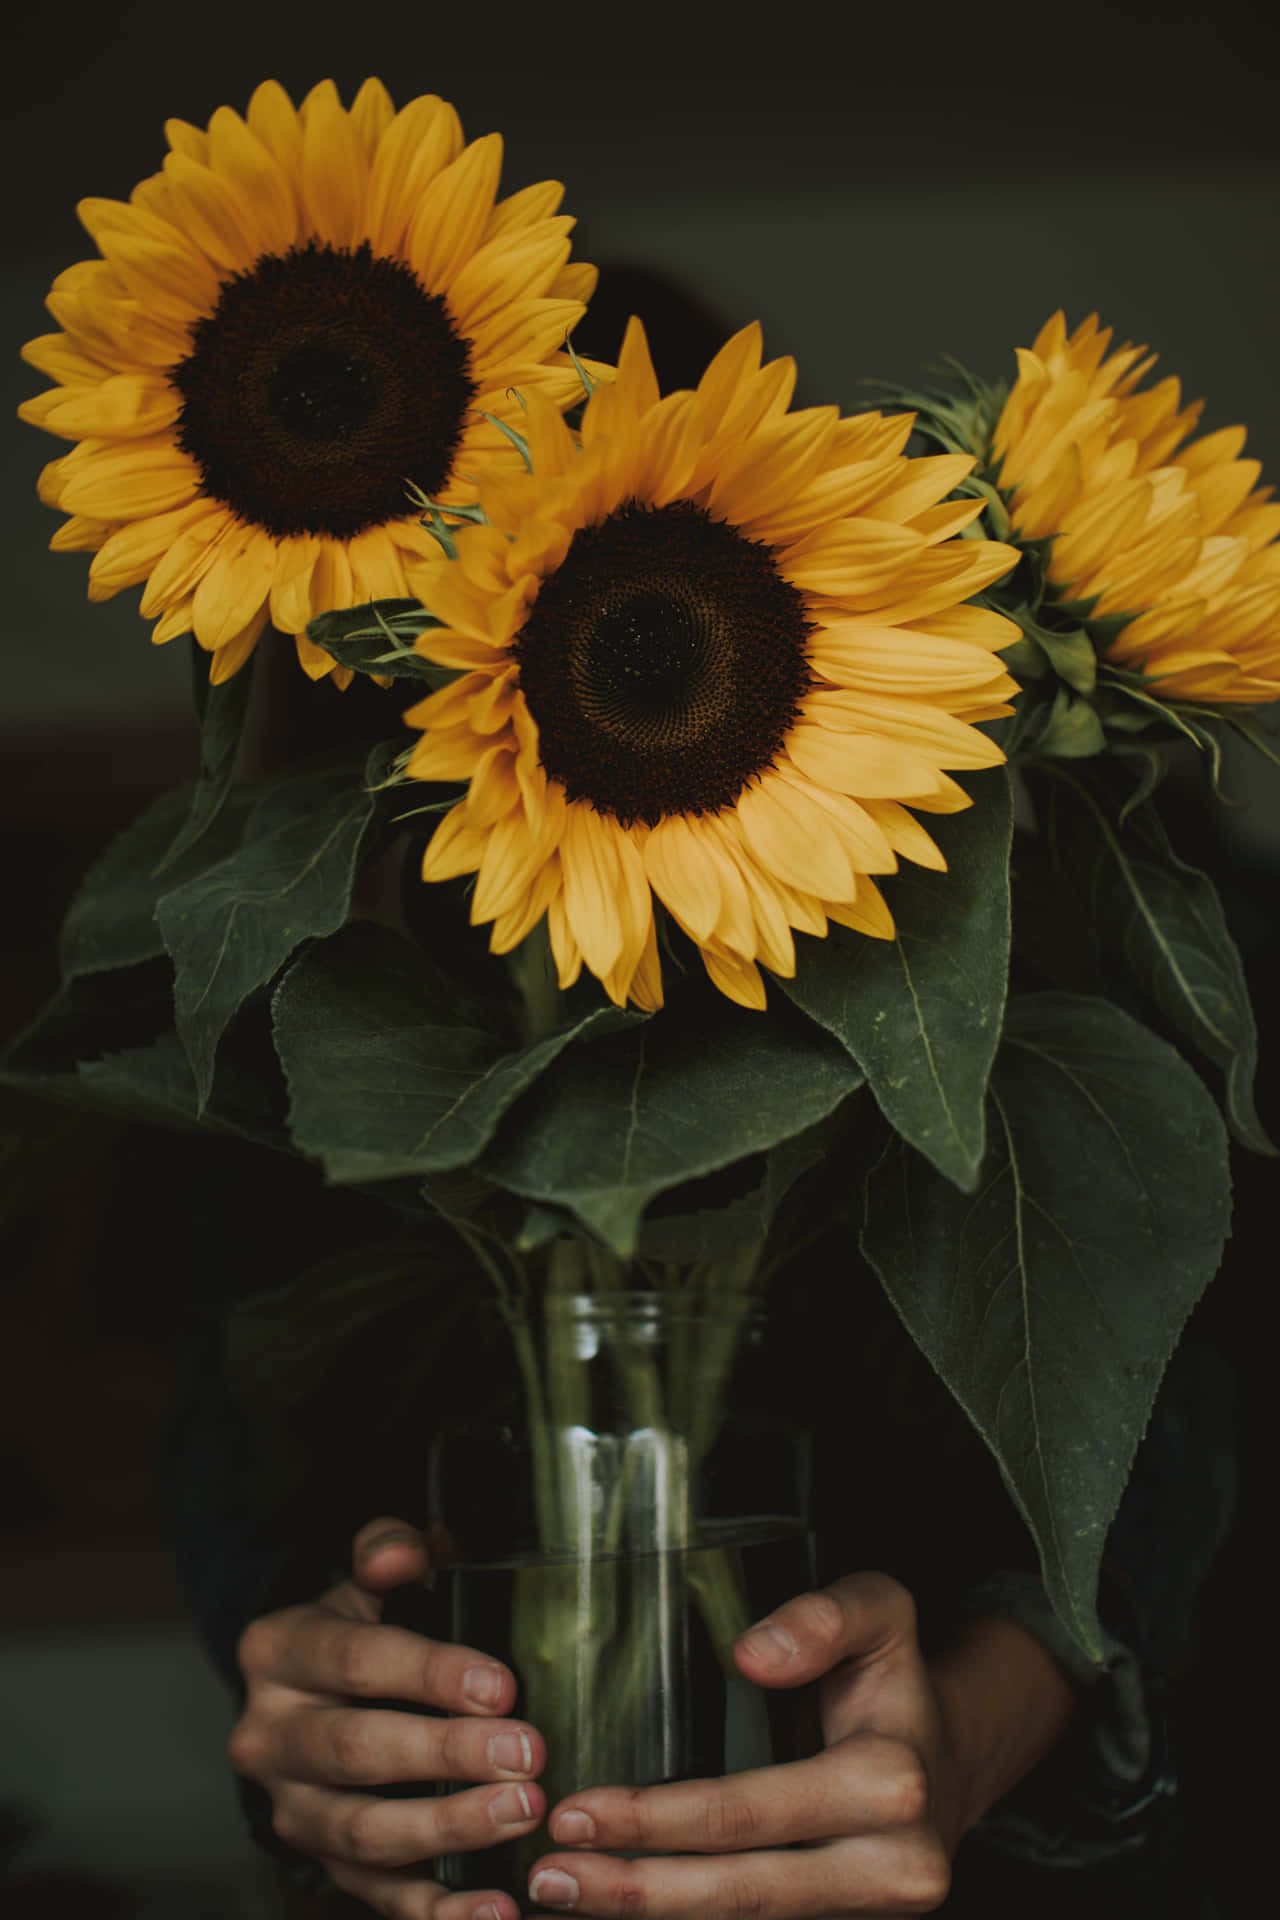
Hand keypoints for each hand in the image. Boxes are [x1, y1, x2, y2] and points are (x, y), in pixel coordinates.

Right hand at [228, 1515, 545, 1919]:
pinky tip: (494, 1911)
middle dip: (447, 1754)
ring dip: (449, 1828)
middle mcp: (269, 1737)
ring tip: (521, 1814)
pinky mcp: (323, 1867)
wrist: (309, 1697)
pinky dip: (438, 1912)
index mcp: (278, 1652)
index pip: (355, 1661)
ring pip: (363, 1833)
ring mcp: (293, 1811)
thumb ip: (386, 1552)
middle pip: (357, 1751)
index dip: (430, 1673)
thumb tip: (409, 1552)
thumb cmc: (356, 1626)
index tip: (502, 1687)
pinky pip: (379, 1898)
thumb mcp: (362, 1579)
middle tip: (527, 1755)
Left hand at [527, 1571, 1075, 1918]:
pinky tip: (625, 1906)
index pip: (752, 1815)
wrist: (959, 1758)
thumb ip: (822, 1617)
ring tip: (564, 1894)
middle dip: (637, 1890)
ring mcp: (873, 1913)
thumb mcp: (881, 1611)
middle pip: (744, 1894)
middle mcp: (892, 1869)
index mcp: (890, 1785)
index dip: (658, 1821)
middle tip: (549, 1873)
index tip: (578, 1809)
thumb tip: (752, 1654)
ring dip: (651, 1916)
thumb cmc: (898, 1679)